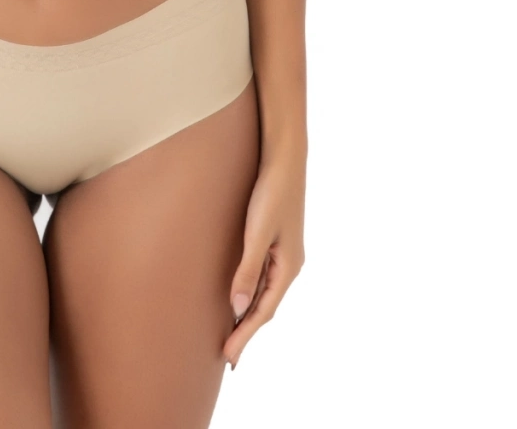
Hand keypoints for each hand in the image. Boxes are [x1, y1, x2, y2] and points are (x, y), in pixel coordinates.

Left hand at [224, 147, 305, 369]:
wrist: (283, 158)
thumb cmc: (271, 192)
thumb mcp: (257, 233)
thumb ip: (247, 270)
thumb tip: (236, 308)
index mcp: (289, 267)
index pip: (263, 311)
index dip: (245, 335)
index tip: (230, 358)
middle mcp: (289, 265)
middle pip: (264, 306)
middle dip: (246, 331)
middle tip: (227, 357)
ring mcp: (283, 253)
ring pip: (263, 293)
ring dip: (248, 313)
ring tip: (230, 334)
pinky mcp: (275, 241)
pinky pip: (262, 276)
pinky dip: (250, 292)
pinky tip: (239, 297)